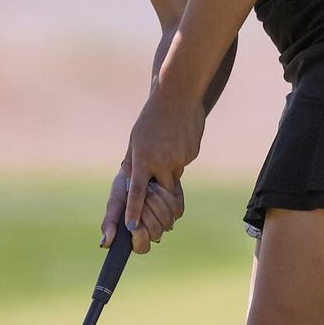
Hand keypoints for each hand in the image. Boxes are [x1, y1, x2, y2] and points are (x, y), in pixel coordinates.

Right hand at [100, 168, 184, 254]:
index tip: (133, 225)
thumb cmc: (124, 186)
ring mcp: (166, 220)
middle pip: (155, 232)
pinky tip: (158, 186)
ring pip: (167, 221)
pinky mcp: (177, 208)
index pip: (142, 247)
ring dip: (155, 202)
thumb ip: (110, 222)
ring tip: (147, 188)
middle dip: (146, 212)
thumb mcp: (115, 202)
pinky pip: (176, 210)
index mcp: (136, 233)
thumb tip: (104, 244)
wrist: (141, 165)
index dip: (139, 237)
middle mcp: (153, 229)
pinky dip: (166, 196)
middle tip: (139, 197)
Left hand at [123, 89, 201, 250]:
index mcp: (143, 159)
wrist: (178, 95)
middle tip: (160, 183)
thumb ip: (134, 162)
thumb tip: (133, 183)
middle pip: (162, 193)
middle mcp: (162, 162)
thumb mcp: (135, 139)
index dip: (134, 212)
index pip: (138, 193)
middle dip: (161, 193)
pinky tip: (178, 136)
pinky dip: (180, 154)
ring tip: (167, 143)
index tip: (131, 229)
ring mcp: (180, 158)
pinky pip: (184, 162)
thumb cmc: (152, 117)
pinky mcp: (192, 153)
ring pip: (174, 177)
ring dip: (169, 168)